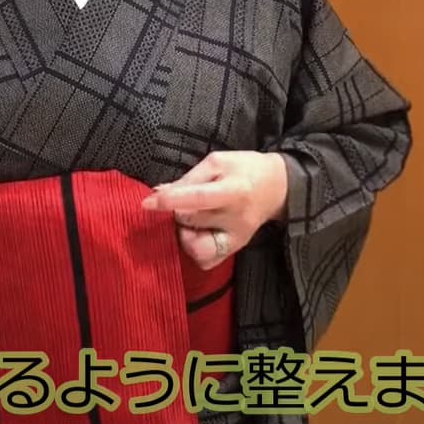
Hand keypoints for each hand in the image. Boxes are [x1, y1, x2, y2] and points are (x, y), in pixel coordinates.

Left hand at [141, 151, 288, 269]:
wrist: (277, 188)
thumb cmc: (245, 169)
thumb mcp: (218, 162)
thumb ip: (189, 178)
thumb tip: (159, 192)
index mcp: (234, 191)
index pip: (198, 199)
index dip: (170, 201)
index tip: (147, 203)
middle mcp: (236, 219)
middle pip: (191, 222)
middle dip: (176, 212)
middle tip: (179, 201)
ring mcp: (236, 239)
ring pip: (195, 246)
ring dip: (184, 232)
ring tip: (191, 218)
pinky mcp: (234, 250)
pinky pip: (205, 261)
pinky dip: (195, 249)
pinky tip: (198, 233)